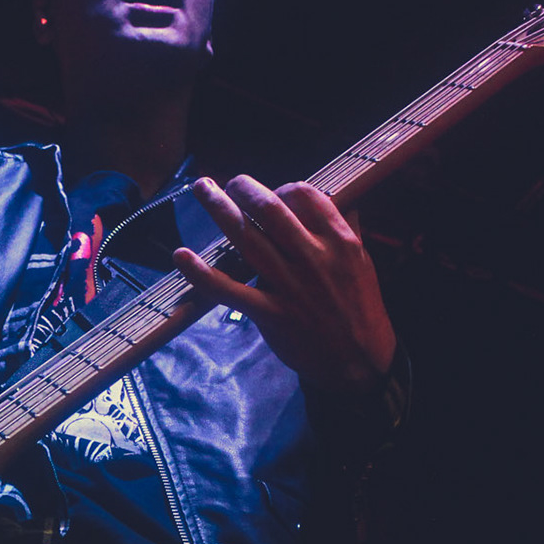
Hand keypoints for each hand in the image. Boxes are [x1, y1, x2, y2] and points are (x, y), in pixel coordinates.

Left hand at [179, 176, 396, 392]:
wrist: (359, 361)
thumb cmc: (360, 308)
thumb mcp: (362, 262)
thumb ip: (347, 228)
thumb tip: (336, 198)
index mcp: (339, 241)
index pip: (304, 195)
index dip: (281, 187)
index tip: (270, 193)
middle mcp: (314, 257)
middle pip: (269, 209)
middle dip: (243, 188)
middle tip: (228, 182)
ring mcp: (290, 285)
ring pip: (247, 238)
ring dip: (218, 208)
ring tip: (201, 188)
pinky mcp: (270, 313)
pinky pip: (229, 289)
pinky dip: (201, 273)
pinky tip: (181, 255)